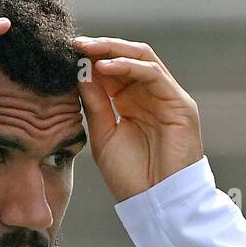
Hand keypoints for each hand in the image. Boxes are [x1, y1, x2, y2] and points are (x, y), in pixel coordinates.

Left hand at [74, 36, 203, 201]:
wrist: (157, 203)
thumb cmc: (131, 177)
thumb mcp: (103, 135)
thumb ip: (94, 104)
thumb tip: (81, 71)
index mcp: (132, 103)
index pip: (114, 69)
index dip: (92, 58)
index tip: (66, 52)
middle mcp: (151, 96)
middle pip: (129, 56)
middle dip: (101, 47)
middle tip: (75, 43)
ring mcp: (168, 98)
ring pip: (143, 58)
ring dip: (113, 50)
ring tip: (87, 49)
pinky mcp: (180, 104)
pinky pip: (153, 74)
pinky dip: (128, 66)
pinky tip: (105, 67)